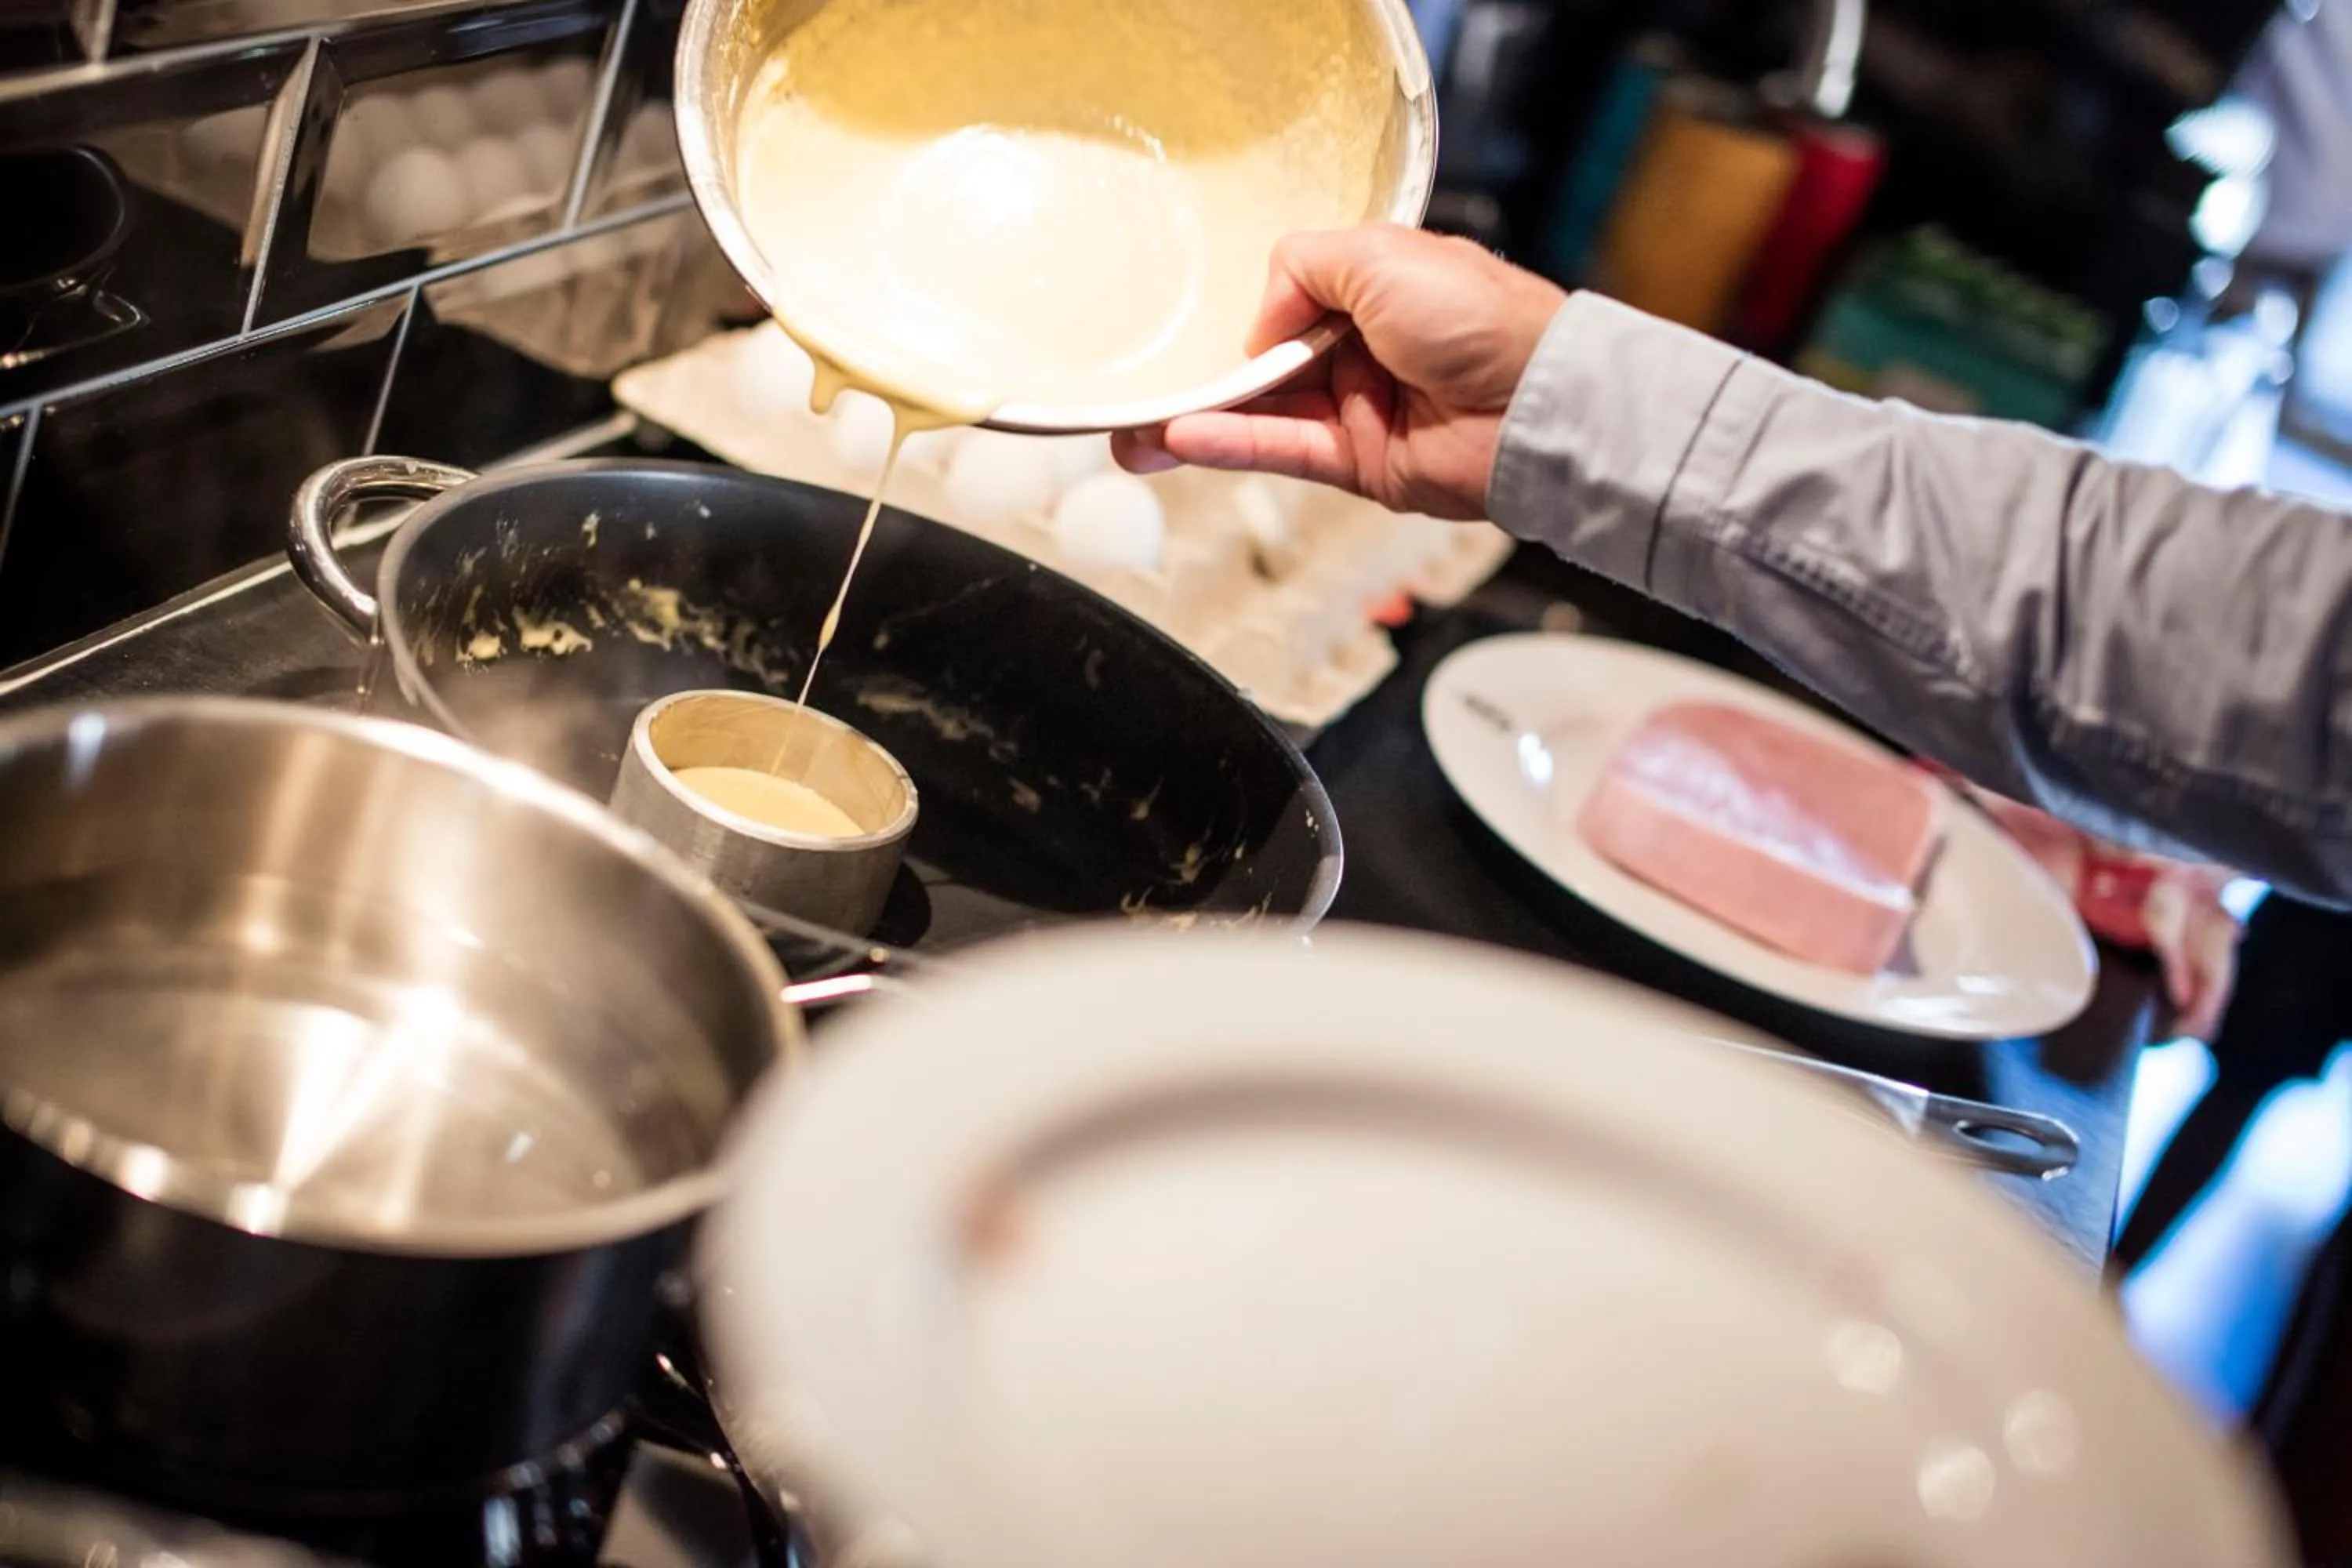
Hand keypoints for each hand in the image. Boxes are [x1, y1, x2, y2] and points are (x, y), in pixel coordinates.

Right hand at [1113, 225, 1567, 520]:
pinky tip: (1180, 439)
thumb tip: (1259, 320)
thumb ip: (1302, 268)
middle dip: (1199, 383)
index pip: (1288, 302)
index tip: (1187, 333)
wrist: (1536, 402)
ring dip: (1197, 423)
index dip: (1244, 318)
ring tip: (1131, 436)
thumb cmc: (1474, 315)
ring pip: (1262, 415)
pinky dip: (1231, 445)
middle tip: (1132, 398)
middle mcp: (1363, 349)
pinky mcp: (1361, 464)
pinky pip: (1284, 451)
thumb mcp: (1377, 254)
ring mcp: (1359, 409)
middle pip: (1264, 367)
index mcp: (1375, 288)